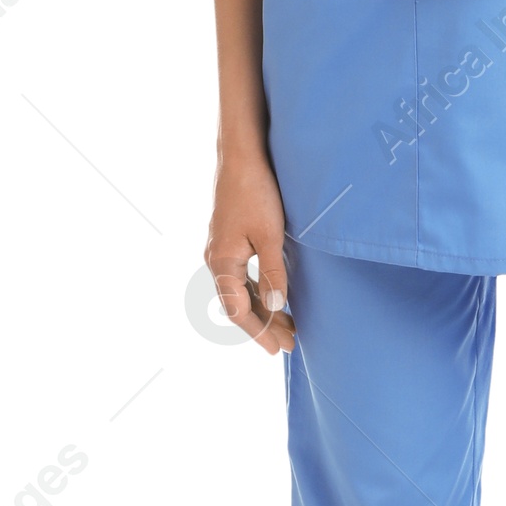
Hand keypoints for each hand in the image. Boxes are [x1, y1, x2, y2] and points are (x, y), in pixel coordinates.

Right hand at [206, 153, 294, 356]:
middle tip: (289, 343)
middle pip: (238, 304)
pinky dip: (257, 290)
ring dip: (262, 309)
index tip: (278, 349)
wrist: (241, 156)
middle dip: (264, 325)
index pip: (238, 311)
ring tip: (287, 324)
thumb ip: (273, 273)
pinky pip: (241, 276)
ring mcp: (221, 248)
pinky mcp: (229, 238)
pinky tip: (273, 295)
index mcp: (222, 262)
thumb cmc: (256, 192)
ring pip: (239, 290)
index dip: (259, 332)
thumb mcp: (270, 235)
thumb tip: (274, 307)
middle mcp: (216, 259)